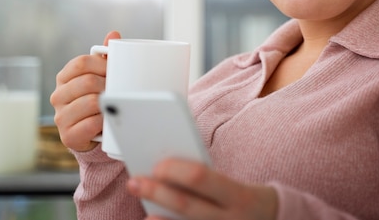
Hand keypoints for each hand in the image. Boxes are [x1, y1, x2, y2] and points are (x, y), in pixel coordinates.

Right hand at [50, 31, 120, 151]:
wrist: (92, 133)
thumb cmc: (96, 99)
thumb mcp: (100, 76)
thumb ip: (105, 56)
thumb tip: (113, 34)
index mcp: (64, 78)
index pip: (81, 63)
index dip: (102, 64)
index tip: (115, 70)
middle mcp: (58, 96)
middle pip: (87, 82)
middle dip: (108, 85)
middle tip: (119, 89)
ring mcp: (61, 116)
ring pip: (91, 102)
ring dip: (108, 103)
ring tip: (115, 104)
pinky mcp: (68, 135)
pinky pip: (92, 123)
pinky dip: (104, 120)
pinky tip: (108, 119)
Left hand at [126, 158, 277, 219]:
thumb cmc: (244, 199)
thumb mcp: (235, 187)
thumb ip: (206, 181)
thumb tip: (165, 172)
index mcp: (239, 195)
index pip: (201, 177)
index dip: (176, 170)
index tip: (157, 164)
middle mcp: (231, 219)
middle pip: (186, 206)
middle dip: (157, 192)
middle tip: (134, 182)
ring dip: (159, 219)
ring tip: (144, 209)